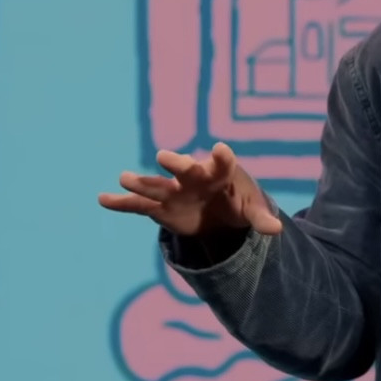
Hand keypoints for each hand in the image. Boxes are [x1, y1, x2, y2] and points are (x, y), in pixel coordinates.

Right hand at [97, 142, 281, 236]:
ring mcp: (174, 191)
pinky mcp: (160, 207)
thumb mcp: (252, 210)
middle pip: (184, 168)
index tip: (221, 150)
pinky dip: (122, 202)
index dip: (222, 157)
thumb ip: (261, 218)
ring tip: (124, 178)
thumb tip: (277, 230)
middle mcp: (193, 177)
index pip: (223, 163)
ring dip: (141, 182)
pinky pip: (139, 205)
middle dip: (176, 163)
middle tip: (165, 157)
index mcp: (220, 172)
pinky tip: (103, 199)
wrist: (219, 210)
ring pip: (157, 185)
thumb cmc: (238, 202)